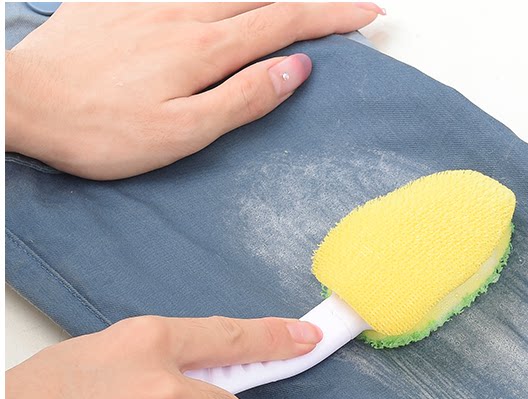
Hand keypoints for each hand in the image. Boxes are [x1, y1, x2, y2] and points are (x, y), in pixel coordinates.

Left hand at [4, 2, 383, 178]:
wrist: (21, 102)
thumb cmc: (100, 130)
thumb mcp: (182, 132)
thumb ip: (242, 98)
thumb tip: (295, 69)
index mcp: (205, 49)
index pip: (286, 23)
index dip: (331, 16)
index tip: (367, 13)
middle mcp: (184, 13)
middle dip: (311, 0)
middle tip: (345, 6)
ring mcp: (150, 0)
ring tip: (292, 4)